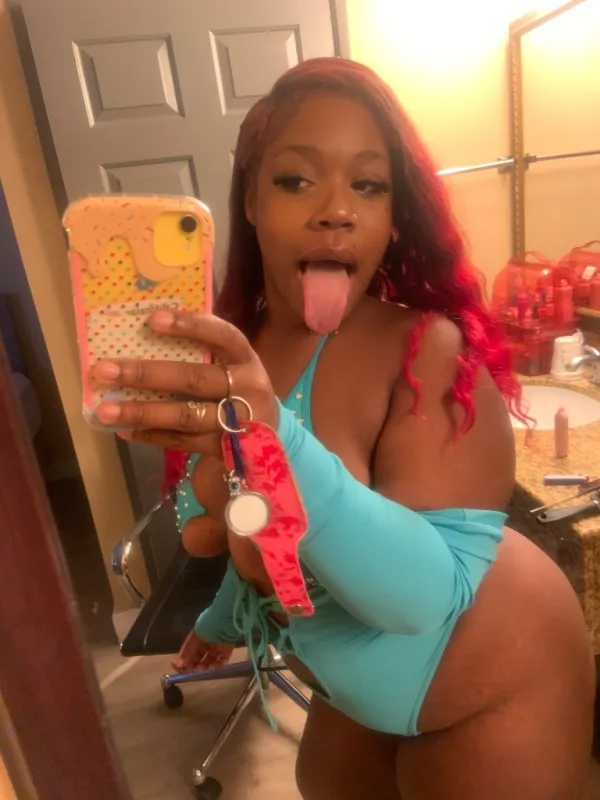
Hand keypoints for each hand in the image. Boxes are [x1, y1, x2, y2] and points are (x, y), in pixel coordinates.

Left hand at [91, 311, 277, 451]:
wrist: (272, 440)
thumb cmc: (239, 392)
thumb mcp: (233, 367)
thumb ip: (203, 352)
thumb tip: (146, 333)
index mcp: (247, 359)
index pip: (222, 335)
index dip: (190, 326)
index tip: (152, 320)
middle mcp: (248, 389)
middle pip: (194, 379)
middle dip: (146, 374)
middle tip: (104, 370)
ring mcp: (239, 423)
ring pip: (185, 415)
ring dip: (142, 412)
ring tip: (106, 410)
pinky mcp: (227, 451)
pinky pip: (183, 441)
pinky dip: (151, 436)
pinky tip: (125, 431)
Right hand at [171, 630, 233, 672]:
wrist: (222, 624)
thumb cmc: (204, 630)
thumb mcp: (192, 640)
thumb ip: (186, 653)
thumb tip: (178, 665)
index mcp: (196, 639)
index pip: (189, 653)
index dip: (185, 662)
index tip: (182, 671)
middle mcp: (205, 644)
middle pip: (199, 659)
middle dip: (195, 666)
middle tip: (193, 670)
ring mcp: (216, 647)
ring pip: (209, 661)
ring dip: (205, 667)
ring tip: (202, 667)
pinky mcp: (226, 650)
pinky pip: (221, 661)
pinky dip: (217, 666)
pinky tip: (212, 666)